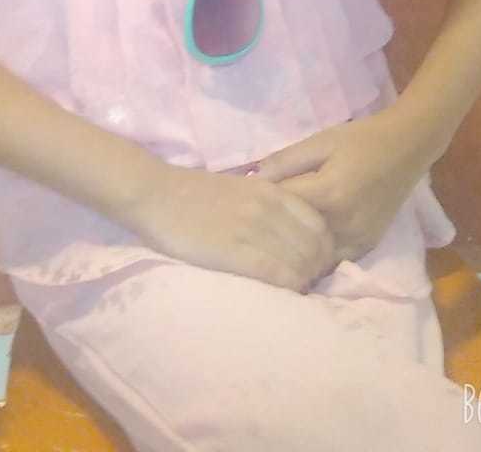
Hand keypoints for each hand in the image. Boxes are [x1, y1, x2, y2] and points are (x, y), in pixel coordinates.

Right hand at [127, 161, 337, 292]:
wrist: (156, 194)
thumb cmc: (194, 193)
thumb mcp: (241, 188)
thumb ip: (268, 204)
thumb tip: (292, 232)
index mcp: (270, 190)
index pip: (319, 225)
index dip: (324, 249)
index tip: (315, 263)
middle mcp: (268, 208)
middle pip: (315, 247)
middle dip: (317, 269)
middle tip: (307, 282)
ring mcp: (252, 230)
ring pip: (300, 263)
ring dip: (304, 281)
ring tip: (295, 290)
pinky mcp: (234, 252)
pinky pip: (276, 274)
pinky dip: (288, 287)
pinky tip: (284, 293)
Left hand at [255, 108, 431, 264]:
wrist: (406, 147)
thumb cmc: (361, 139)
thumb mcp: (320, 141)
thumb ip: (286, 160)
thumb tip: (255, 178)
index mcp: (329, 193)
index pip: (282, 207)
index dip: (262, 203)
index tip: (247, 200)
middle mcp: (344, 223)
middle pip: (296, 237)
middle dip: (276, 230)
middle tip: (257, 224)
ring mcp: (358, 238)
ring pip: (315, 256)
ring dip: (297, 248)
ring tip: (278, 237)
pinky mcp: (368, 245)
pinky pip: (335, 260)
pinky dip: (318, 256)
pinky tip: (304, 247)